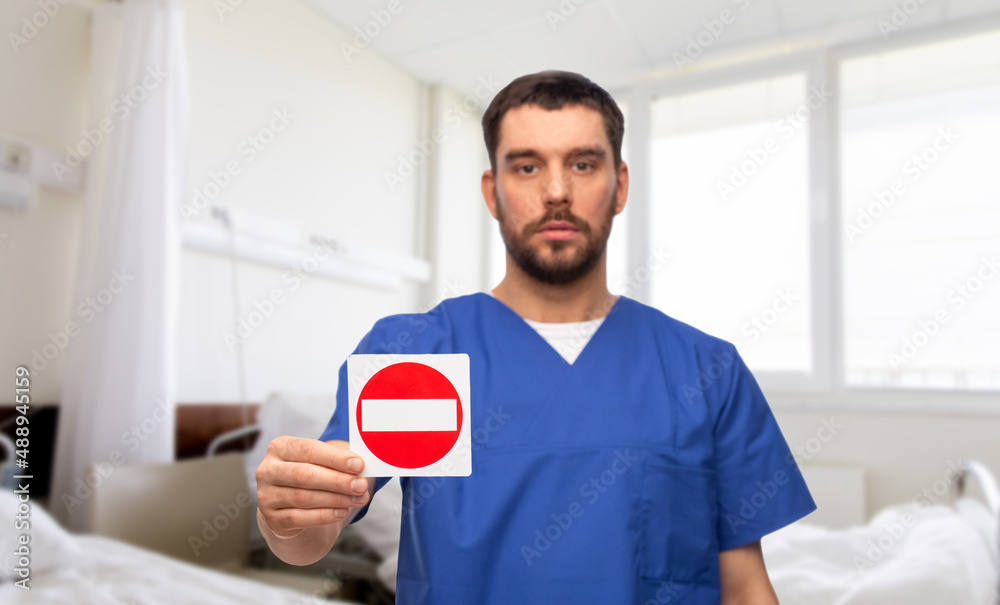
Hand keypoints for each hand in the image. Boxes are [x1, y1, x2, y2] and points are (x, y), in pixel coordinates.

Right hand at [255, 437, 370, 537]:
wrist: (289, 507)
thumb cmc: (310, 477)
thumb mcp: (319, 463)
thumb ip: (336, 461)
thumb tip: (361, 467)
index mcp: (279, 447)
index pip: (308, 450)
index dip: (335, 458)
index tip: (359, 465)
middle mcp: (267, 470)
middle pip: (305, 475)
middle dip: (337, 480)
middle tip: (361, 485)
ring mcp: (266, 496)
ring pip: (303, 498)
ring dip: (336, 499)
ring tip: (358, 499)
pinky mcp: (272, 519)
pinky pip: (300, 518)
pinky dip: (324, 515)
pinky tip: (342, 512)